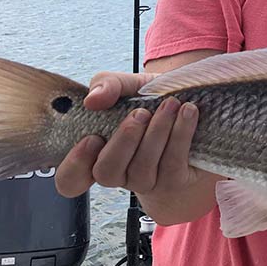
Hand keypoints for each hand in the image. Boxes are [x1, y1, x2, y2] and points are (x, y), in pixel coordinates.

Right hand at [54, 70, 200, 199]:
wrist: (196, 109)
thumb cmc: (153, 101)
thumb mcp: (130, 86)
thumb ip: (107, 84)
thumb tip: (93, 100)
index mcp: (98, 153)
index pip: (70, 180)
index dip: (75, 165)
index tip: (91, 138)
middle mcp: (119, 172)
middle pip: (107, 173)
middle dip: (123, 142)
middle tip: (140, 113)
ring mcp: (146, 181)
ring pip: (142, 169)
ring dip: (157, 133)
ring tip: (171, 104)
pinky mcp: (175, 181)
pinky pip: (173, 164)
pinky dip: (180, 134)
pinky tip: (188, 112)